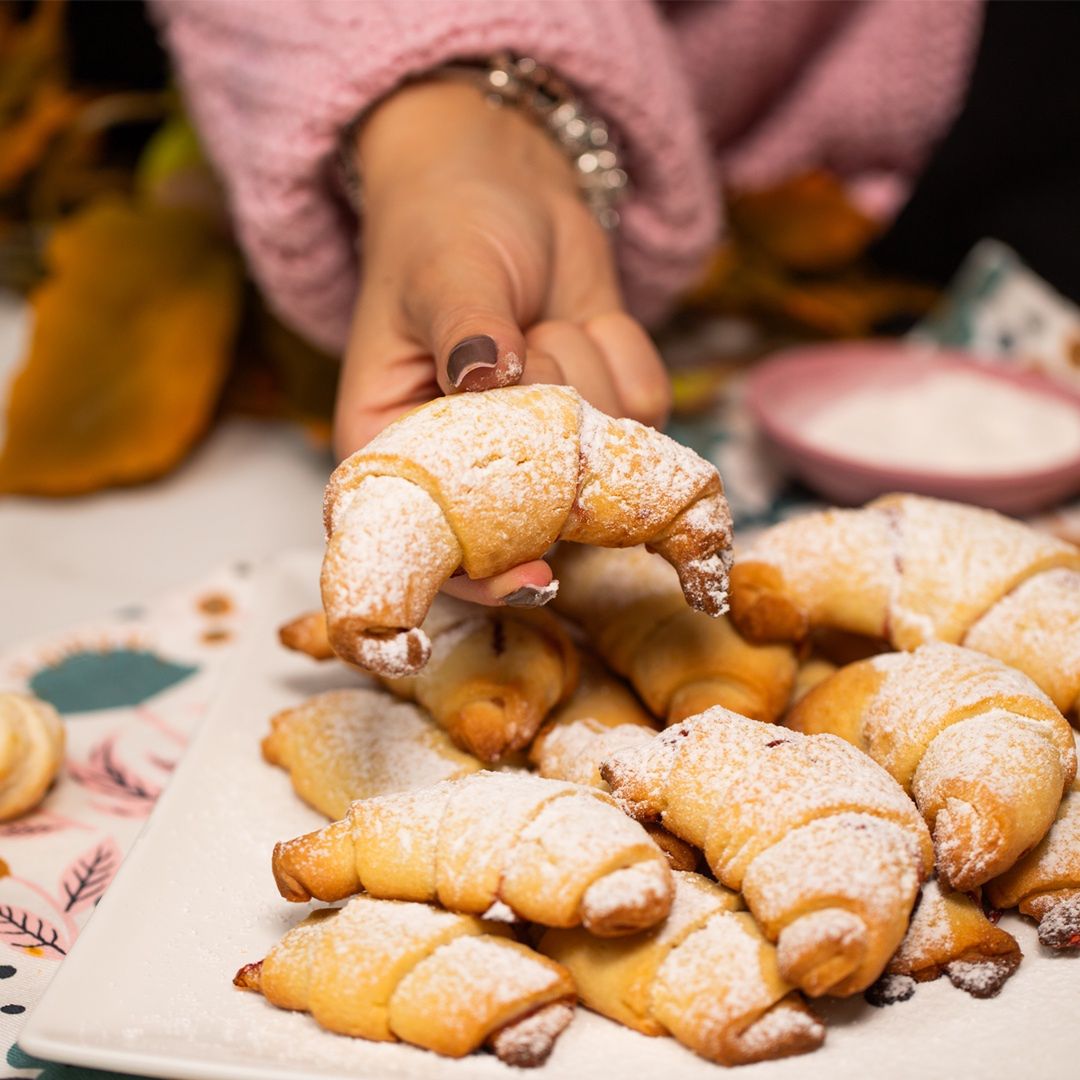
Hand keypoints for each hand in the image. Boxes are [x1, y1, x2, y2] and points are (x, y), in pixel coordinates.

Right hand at [336, 79, 669, 604]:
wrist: (506, 185)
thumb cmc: (445, 229)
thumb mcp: (442, 272)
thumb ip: (464, 328)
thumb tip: (485, 377)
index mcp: (400, 447)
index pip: (430, 540)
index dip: (479, 574)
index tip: (534, 574)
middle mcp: (473, 464)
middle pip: (539, 513)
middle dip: (548, 421)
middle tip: (526, 342)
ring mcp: (548, 445)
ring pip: (605, 455)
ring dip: (584, 367)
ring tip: (538, 320)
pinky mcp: (603, 414)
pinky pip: (646, 408)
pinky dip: (622, 350)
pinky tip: (584, 318)